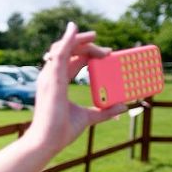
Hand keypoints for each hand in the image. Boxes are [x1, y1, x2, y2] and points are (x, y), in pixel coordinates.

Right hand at [23, 22, 126, 159]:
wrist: (47, 142)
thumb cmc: (60, 131)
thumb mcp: (87, 118)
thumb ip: (104, 112)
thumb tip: (124, 106)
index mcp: (57, 83)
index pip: (72, 60)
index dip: (89, 54)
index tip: (108, 54)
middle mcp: (51, 77)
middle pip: (68, 51)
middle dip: (86, 45)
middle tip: (107, 50)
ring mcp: (50, 76)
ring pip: (63, 48)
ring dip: (79, 40)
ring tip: (95, 36)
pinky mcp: (52, 79)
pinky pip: (59, 53)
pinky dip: (67, 40)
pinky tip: (74, 29)